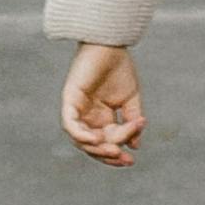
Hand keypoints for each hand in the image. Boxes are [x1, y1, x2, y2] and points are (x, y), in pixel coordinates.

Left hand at [61, 43, 144, 166]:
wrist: (111, 44)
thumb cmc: (119, 67)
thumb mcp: (130, 100)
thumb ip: (131, 123)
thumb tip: (135, 146)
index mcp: (100, 117)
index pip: (105, 143)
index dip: (116, 154)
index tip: (132, 159)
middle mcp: (86, 116)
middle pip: (92, 146)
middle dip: (107, 156)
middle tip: (124, 159)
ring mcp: (77, 109)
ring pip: (80, 140)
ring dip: (96, 149)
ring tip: (113, 150)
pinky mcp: (69, 100)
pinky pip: (70, 125)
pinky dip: (81, 135)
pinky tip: (96, 139)